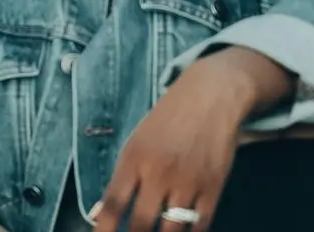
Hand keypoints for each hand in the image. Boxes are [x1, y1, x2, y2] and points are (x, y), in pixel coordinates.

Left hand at [94, 48, 292, 231]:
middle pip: (141, 223)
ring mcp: (188, 182)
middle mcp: (158, 172)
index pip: (114, 203)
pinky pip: (200, 225)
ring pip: (171, 231)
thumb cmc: (167, 120)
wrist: (209, 96)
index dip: (104, 229)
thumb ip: (122, 178)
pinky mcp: (213, 187)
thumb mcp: (137, 141)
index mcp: (134, 158)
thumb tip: (101, 214)